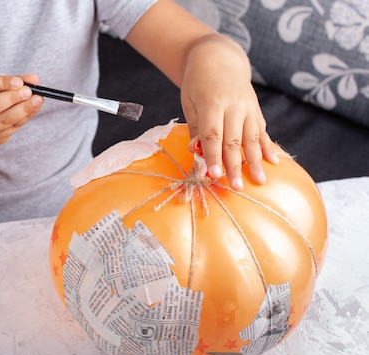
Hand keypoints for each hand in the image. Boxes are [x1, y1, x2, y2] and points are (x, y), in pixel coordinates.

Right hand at [0, 73, 43, 149]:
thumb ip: (11, 81)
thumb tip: (34, 79)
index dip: (2, 82)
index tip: (19, 82)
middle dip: (13, 98)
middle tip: (29, 92)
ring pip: (3, 120)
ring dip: (23, 109)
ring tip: (37, 100)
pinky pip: (11, 128)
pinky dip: (25, 117)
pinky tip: (34, 109)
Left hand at [180, 35, 278, 189]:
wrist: (218, 58)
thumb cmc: (197, 84)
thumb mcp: (189, 103)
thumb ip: (195, 128)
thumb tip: (197, 152)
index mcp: (213, 103)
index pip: (213, 134)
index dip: (213, 156)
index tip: (213, 175)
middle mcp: (234, 105)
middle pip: (234, 140)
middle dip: (234, 166)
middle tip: (236, 187)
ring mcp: (248, 107)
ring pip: (252, 138)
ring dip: (255, 161)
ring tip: (259, 181)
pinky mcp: (256, 109)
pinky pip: (262, 131)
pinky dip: (267, 147)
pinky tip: (273, 162)